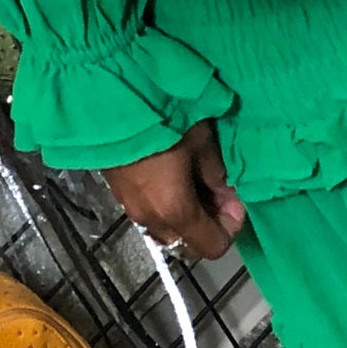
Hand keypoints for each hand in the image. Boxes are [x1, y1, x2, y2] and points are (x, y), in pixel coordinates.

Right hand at [102, 120, 245, 261]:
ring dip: (186, 214)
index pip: (213, 246)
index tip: (236, 200)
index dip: (231, 227)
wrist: (110, 101)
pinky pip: (150, 212)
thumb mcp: (200, 140)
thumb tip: (223, 188)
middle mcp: (152, 219)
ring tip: (194, 181)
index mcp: (175, 211)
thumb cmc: (162, 118)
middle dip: (208, 222)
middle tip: (219, 190)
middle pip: (188, 242)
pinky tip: (170, 174)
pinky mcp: (118, 192)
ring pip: (167, 228)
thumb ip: (215, 171)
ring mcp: (130, 207)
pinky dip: (166, 204)